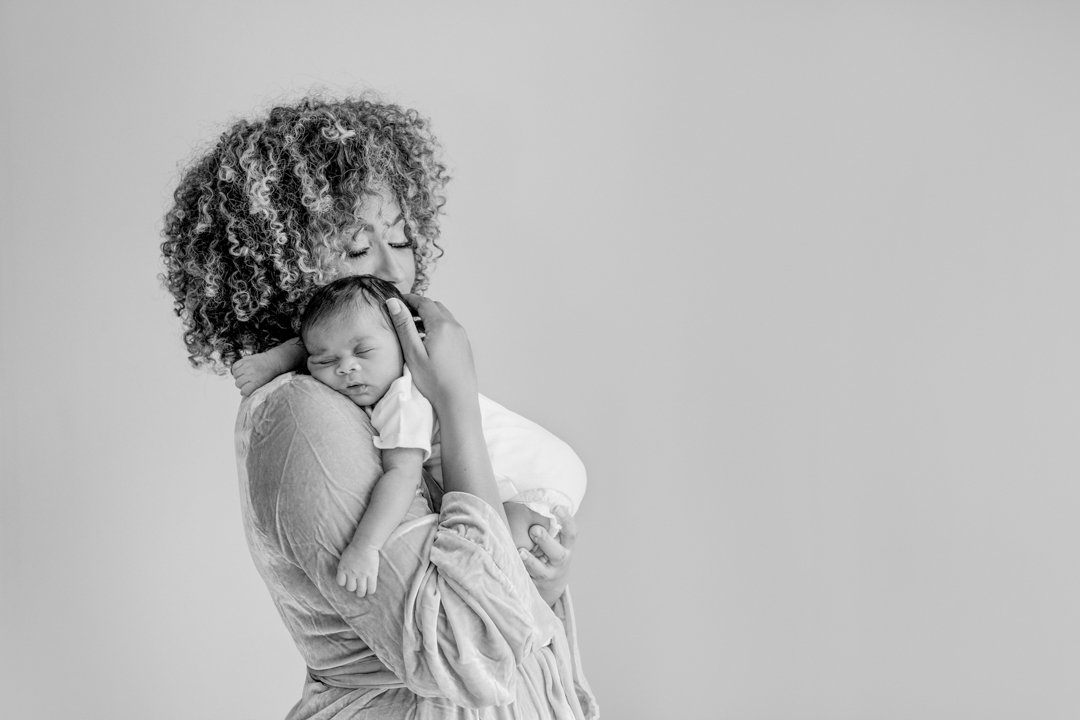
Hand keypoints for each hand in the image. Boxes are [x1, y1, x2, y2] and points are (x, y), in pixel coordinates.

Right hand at [231, 352, 282, 396]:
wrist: (273, 361)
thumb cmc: (269, 374)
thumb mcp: (263, 384)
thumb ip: (253, 388)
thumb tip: (242, 393)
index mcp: (256, 382)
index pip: (244, 391)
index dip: (244, 392)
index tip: (246, 391)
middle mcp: (251, 374)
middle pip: (238, 384)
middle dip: (240, 385)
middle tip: (245, 383)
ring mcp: (247, 366)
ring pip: (235, 375)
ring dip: (238, 377)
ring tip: (243, 376)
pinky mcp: (245, 360)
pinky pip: (235, 366)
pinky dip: (235, 369)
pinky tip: (240, 370)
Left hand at [337, 543, 380, 597]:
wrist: (365, 543)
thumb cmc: (355, 547)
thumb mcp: (344, 557)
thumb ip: (344, 567)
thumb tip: (346, 574)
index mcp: (343, 569)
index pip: (340, 582)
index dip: (344, 582)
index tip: (348, 580)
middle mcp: (351, 573)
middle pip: (350, 588)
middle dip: (353, 587)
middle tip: (357, 585)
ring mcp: (362, 574)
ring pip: (360, 591)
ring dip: (361, 592)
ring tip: (363, 591)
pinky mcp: (371, 574)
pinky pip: (371, 588)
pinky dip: (371, 591)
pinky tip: (370, 589)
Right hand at [386, 295, 477, 409]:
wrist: (458, 401)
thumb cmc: (434, 380)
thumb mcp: (413, 352)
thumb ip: (404, 325)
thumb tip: (393, 303)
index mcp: (442, 325)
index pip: (424, 302)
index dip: (409, 299)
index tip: (396, 301)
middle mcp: (455, 327)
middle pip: (435, 307)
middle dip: (419, 306)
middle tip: (403, 314)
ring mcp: (462, 336)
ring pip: (443, 317)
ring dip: (428, 317)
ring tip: (413, 329)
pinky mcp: (464, 346)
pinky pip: (450, 328)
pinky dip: (437, 327)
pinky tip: (427, 341)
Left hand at [517, 507, 575, 606]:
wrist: (553, 586)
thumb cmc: (551, 554)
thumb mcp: (557, 542)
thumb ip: (549, 526)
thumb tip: (531, 500)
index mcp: (567, 547)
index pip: (571, 533)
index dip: (566, 520)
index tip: (556, 507)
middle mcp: (560, 562)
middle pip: (557, 553)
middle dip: (545, 541)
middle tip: (534, 529)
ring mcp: (549, 575)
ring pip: (541, 570)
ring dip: (530, 561)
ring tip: (520, 552)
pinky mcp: (536, 585)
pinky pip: (527, 579)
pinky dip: (519, 572)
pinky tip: (511, 564)